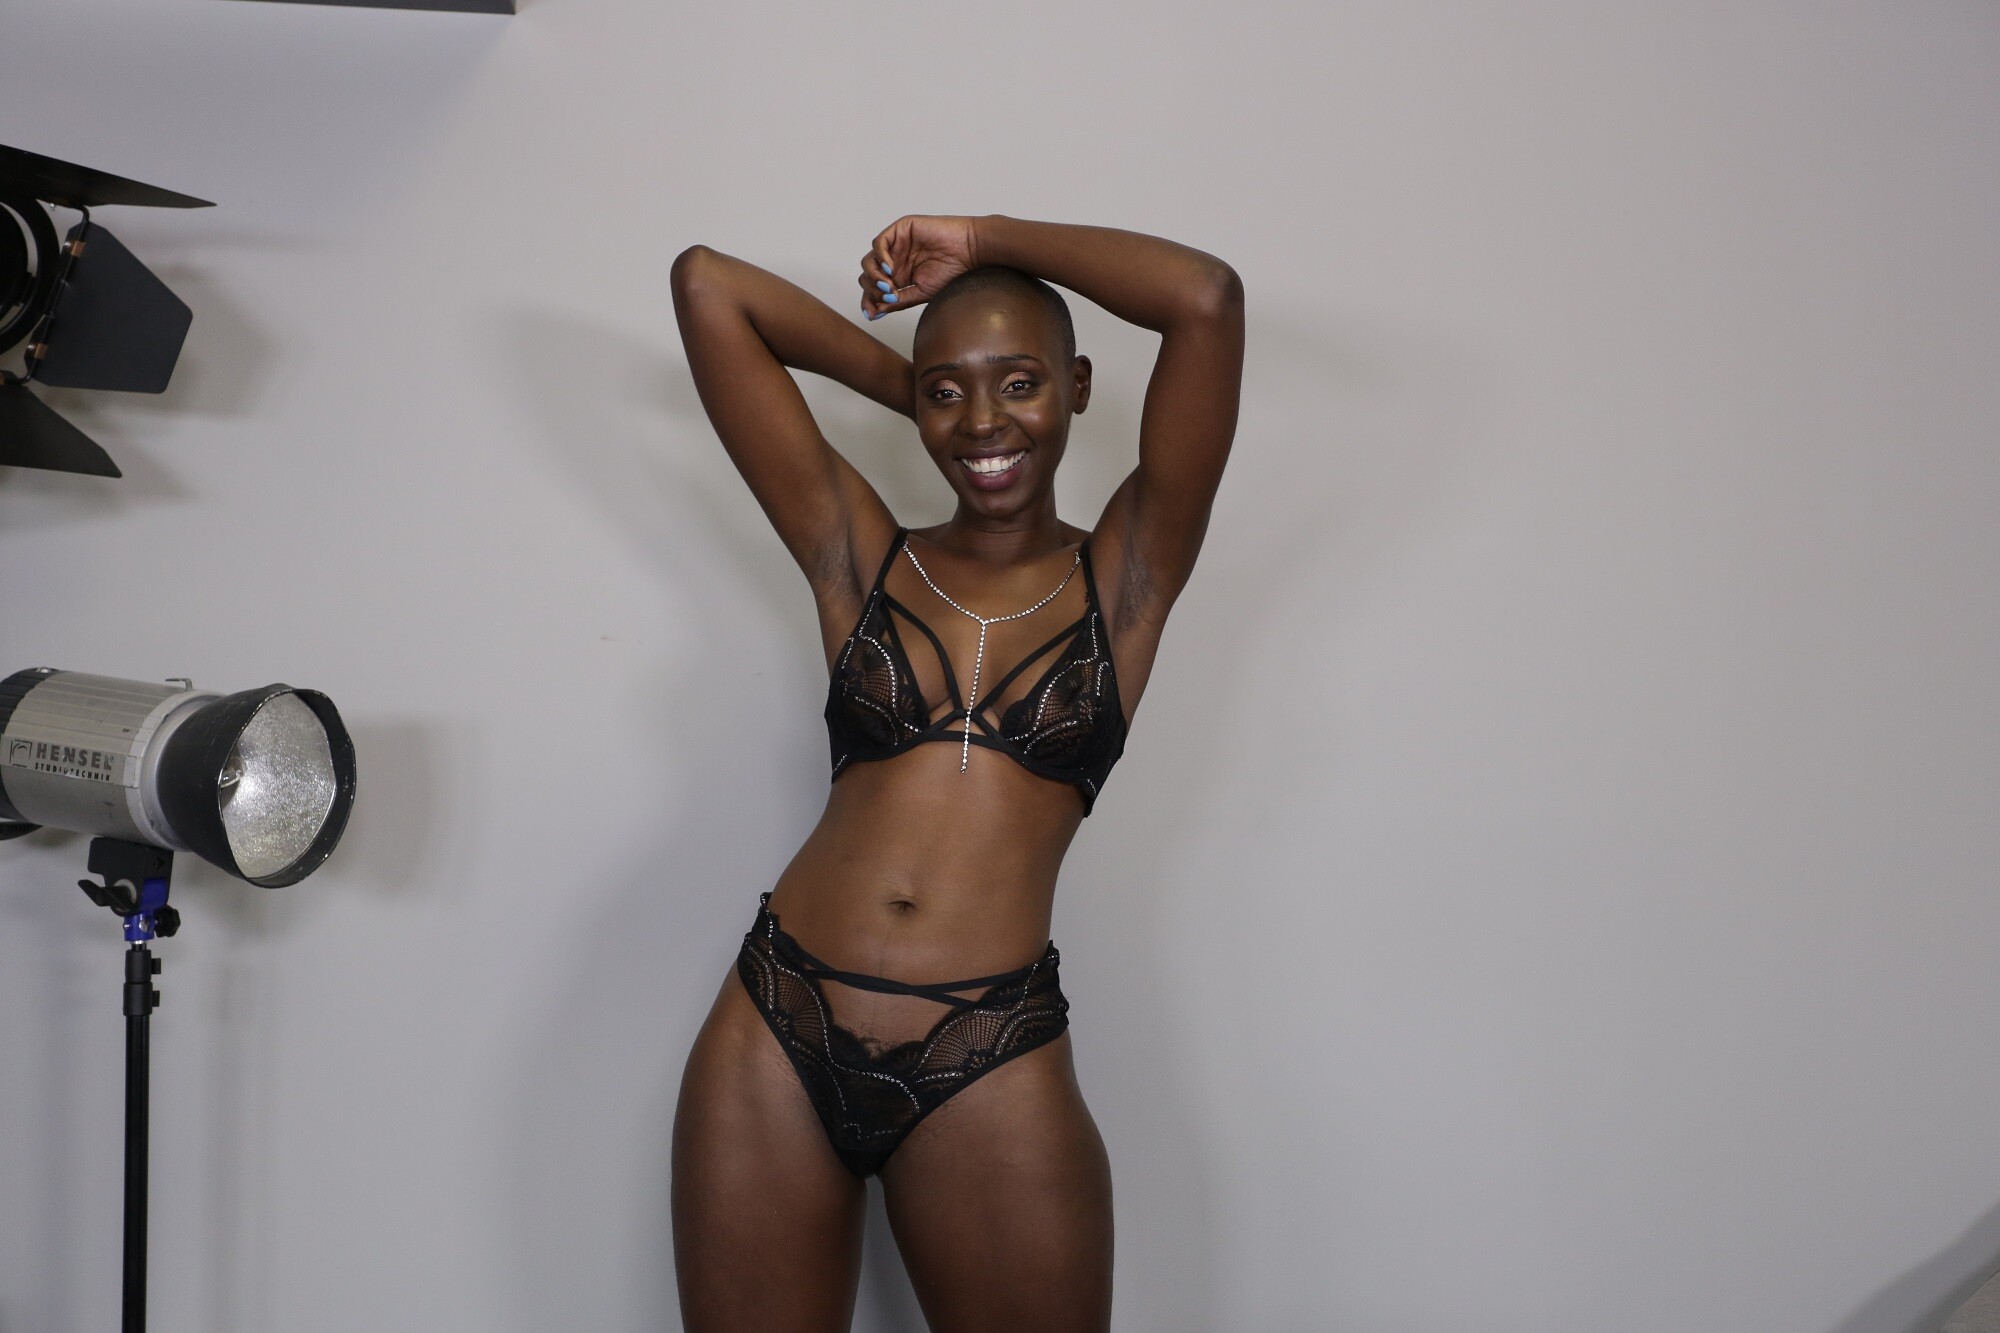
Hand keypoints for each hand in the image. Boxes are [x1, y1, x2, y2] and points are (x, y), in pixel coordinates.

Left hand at [857, 215, 978, 320]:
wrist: (969, 251)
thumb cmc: (952, 271)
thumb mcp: (921, 293)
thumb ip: (899, 301)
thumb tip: (876, 311)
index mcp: (899, 276)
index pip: (874, 289)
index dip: (869, 301)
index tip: (871, 315)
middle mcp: (895, 260)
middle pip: (868, 275)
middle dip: (872, 289)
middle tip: (887, 296)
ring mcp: (896, 245)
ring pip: (869, 260)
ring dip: (874, 275)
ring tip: (888, 285)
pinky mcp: (900, 229)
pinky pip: (879, 243)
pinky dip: (880, 257)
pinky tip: (889, 268)